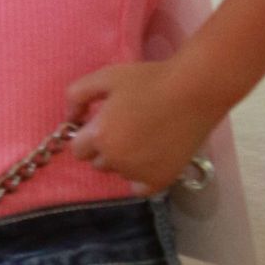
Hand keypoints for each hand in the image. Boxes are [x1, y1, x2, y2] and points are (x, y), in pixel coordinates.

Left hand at [64, 60, 213, 195]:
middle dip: (106, 147)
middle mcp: (116, 160)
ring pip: (119, 173)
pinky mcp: (160, 180)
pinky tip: (151, 157)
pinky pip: (139, 187)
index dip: (88, 135)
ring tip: (145, 136)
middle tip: (127, 127)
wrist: (196, 90)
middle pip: (98, 162)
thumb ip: (78, 95)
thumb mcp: (107, 77)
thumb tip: (68, 117)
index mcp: (100, 137)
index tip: (104, 123)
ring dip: (124, 160)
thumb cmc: (150, 79)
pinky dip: (141, 176)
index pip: (78, 149)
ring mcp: (139, 173)